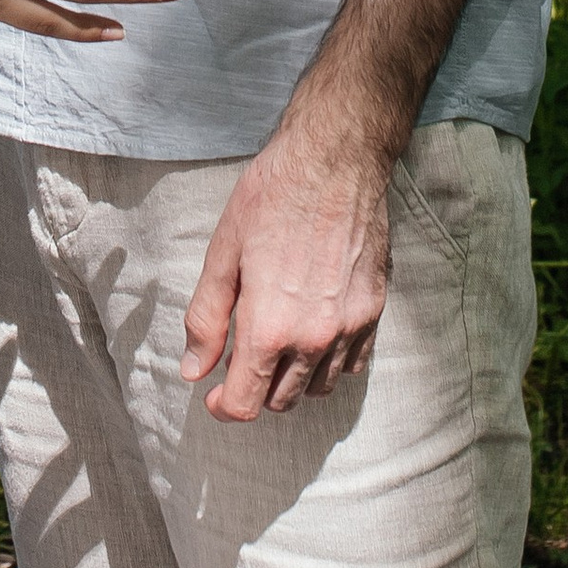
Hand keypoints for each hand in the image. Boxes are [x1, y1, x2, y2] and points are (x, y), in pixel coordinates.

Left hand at [180, 111, 391, 420]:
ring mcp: (349, 327)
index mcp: (269, 328)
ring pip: (317, 387)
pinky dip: (329, 362)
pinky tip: (312, 332)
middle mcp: (313, 338)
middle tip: (241, 354)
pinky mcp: (373, 311)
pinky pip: (351, 364)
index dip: (224, 406)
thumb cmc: (272, 198)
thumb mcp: (223, 253)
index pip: (246, 404)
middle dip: (255, 387)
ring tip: (277, 341)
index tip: (214, 392)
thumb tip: (194, 369)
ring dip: (292, 378)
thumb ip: (206, 318)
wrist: (334, 161)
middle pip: (280, 401)